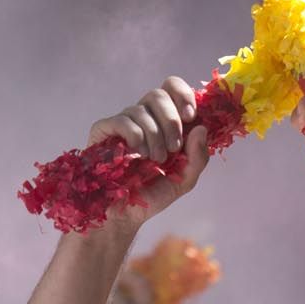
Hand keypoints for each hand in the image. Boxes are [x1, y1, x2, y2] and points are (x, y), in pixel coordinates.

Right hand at [88, 76, 210, 229]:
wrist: (124, 215)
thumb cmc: (152, 194)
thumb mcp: (185, 179)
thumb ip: (198, 157)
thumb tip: (201, 128)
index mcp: (164, 122)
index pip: (172, 88)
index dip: (183, 95)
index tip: (191, 117)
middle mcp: (144, 118)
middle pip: (158, 94)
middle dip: (171, 120)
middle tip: (173, 147)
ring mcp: (123, 123)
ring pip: (141, 109)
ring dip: (154, 135)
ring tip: (155, 160)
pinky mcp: (104, 130)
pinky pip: (122, 120)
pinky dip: (135, 136)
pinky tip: (137, 155)